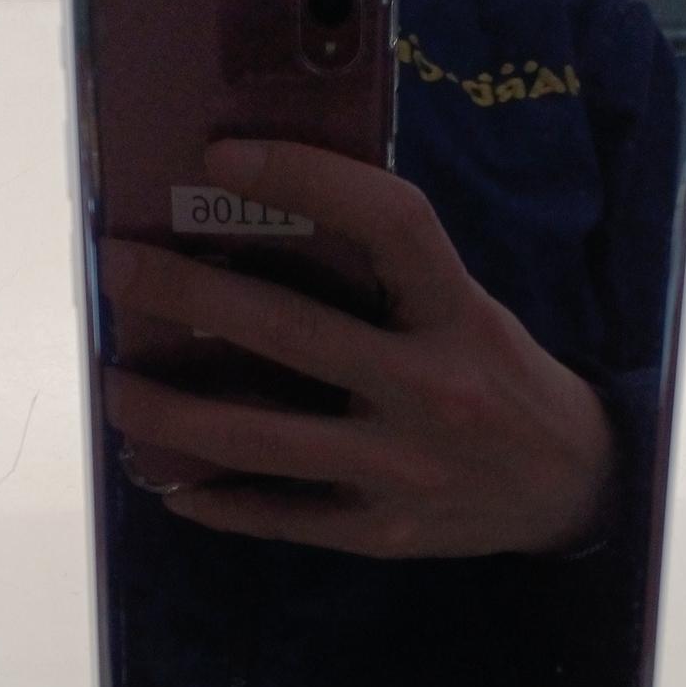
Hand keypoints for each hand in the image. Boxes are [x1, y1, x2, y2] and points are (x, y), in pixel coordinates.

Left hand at [101, 141, 614, 558]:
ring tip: (114, 387)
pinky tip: (171, 483)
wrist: (570, 488)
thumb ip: (398, 283)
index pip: (390, 225)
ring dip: (169, 411)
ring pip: (260, 438)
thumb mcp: (472, 312)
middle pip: (290, 332)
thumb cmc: (508, 381)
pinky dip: (216, 500)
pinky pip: (280, 516)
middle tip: (118, 267)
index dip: (305, 178)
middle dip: (187, 293)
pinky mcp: (382, 530)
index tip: (221, 156)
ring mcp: (402, 469)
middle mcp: (432, 389)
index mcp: (461, 316)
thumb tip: (276, 231)